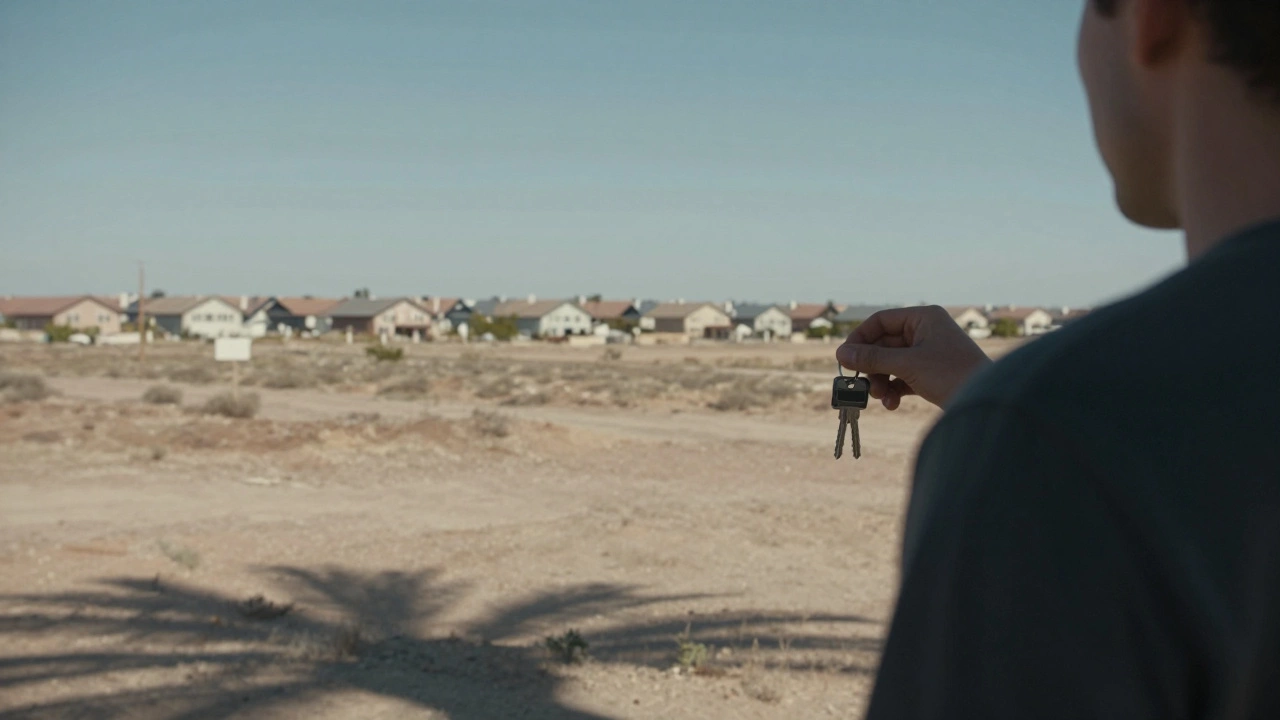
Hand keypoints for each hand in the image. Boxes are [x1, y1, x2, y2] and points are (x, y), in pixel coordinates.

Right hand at [835, 305, 991, 409]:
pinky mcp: (932, 374)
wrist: (988, 402)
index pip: (881, 321)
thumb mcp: (907, 365)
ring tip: (881, 398)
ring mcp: (930, 353)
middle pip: (884, 345)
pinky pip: (904, 377)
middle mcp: (926, 331)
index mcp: (924, 318)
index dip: (860, 339)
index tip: (846, 359)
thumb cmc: (952, 375)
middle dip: (872, 367)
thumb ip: (873, 358)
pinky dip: (895, 390)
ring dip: (882, 381)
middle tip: (860, 385)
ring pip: (892, 363)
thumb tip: (841, 353)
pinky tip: (892, 404)